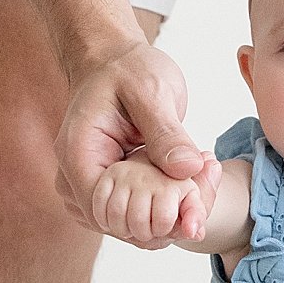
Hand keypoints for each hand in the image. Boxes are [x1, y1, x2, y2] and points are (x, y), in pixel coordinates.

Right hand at [56, 38, 219, 239]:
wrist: (115, 59)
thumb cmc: (128, 68)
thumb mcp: (151, 92)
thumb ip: (167, 132)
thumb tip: (189, 169)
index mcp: (78, 153)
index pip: (104, 211)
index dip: (148, 219)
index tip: (189, 209)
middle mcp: (76, 175)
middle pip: (116, 223)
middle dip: (163, 220)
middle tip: (207, 191)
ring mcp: (90, 182)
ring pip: (126, 222)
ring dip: (166, 215)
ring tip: (204, 183)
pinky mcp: (108, 184)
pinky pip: (132, 209)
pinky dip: (162, 205)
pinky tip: (190, 186)